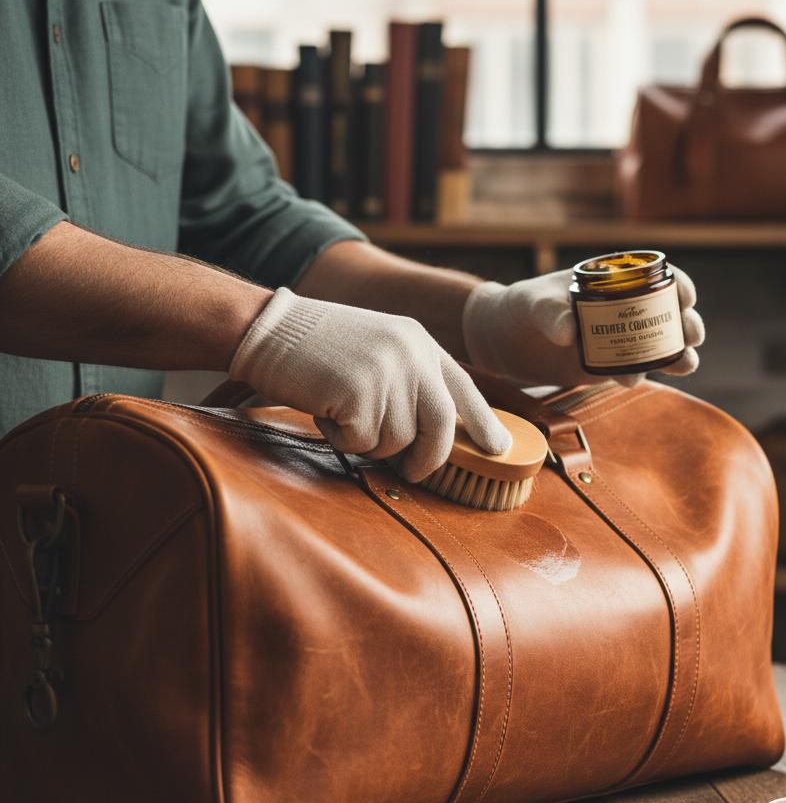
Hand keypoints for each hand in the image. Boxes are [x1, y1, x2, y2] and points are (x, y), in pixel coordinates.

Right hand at [229, 288, 511, 481]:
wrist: (269, 329)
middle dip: (429, 458)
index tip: (499, 447)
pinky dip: (342, 439)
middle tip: (414, 473)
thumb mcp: (379, 350)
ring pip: (397, 440)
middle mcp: (411, 354)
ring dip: (369, 442)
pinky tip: (325, 410)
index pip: (463, 388)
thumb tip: (438, 435)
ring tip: (342, 411)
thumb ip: (411, 382)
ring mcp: (387, 371)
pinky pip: (362, 442)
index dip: (484, 421)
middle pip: (442, 425)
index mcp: (420, 343)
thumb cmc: (318, 349)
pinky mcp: (358, 392)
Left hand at [461, 266, 704, 387]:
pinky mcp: (608, 367)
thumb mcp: (533, 304)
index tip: (686, 298)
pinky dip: (644, 374)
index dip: (679, 286)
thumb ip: (550, 313)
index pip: (658, 277)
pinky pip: (635, 370)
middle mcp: (625, 308)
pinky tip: (638, 380)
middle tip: (690, 336)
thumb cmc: (522, 308)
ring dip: (678, 355)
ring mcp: (619, 339)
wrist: (506, 341)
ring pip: (661, 346)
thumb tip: (569, 332)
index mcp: (614, 280)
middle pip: (670, 315)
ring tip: (683, 365)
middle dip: (687, 325)